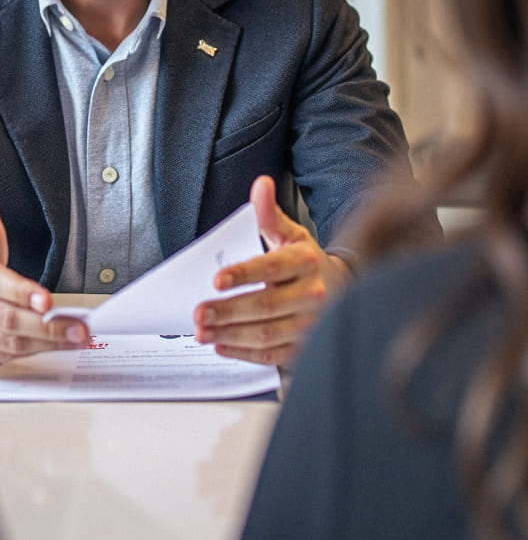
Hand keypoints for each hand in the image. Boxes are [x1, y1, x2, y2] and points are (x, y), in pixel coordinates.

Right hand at [0, 158, 87, 369]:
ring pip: (11, 342)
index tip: (46, 301)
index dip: (21, 293)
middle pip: (8, 319)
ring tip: (78, 337)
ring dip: (48, 342)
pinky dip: (35, 353)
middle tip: (80, 328)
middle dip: (47, 326)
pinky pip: (8, 356)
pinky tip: (56, 346)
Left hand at [193, 175, 349, 366]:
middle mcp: (312, 294)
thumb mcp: (290, 233)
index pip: (271, 268)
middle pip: (266, 305)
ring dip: (231, 335)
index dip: (243, 275)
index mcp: (305, 261)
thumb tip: (261, 184)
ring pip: (268, 334)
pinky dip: (246, 354)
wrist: (341, 289)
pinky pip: (274, 355)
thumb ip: (269, 214)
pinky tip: (221, 347)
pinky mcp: (305, 346)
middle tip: (199, 313)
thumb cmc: (305, 259)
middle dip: (229, 311)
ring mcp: (310, 324)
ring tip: (202, 332)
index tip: (216, 280)